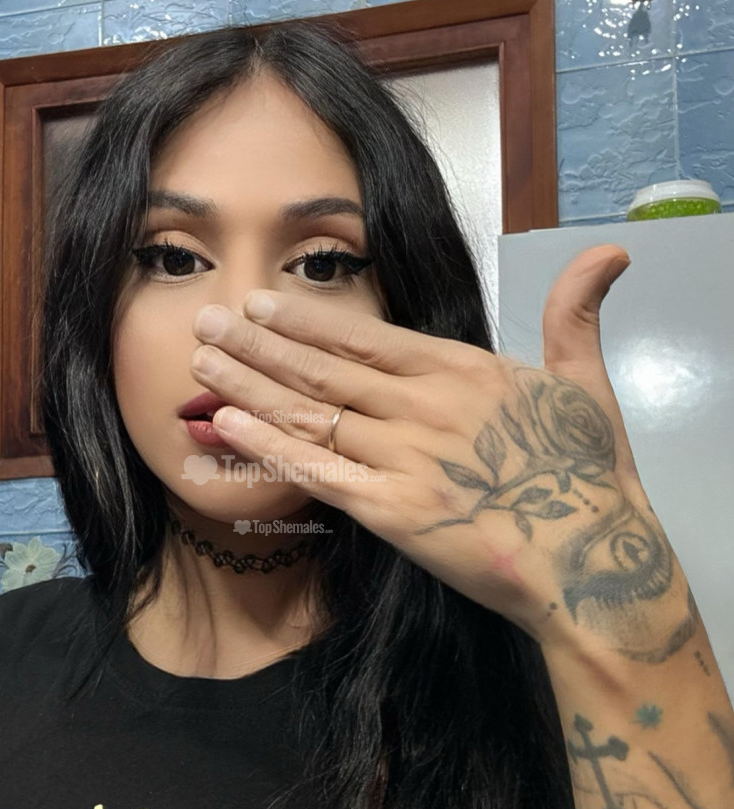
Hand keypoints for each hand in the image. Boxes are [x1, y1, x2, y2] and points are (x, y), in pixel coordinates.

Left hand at [189, 245, 687, 654]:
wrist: (591, 559)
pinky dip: (268, 448)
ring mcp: (401, 459)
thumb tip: (608, 249)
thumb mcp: (586, 384)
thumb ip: (573, 317)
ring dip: (250, 386)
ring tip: (200, 363)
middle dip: (258, 344)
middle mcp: (422, 406)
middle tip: (205, 321)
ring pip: (310, 415)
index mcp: (462, 371)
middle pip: (324, 370)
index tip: (259, 304)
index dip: (307, 321)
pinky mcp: (390, 512)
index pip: (367, 338)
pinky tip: (225, 426)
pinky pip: (317, 473)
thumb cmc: (588, 475)